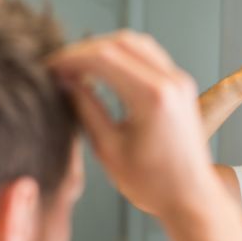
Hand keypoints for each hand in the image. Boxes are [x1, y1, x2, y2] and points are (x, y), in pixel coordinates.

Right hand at [49, 31, 215, 217]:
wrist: (191, 198)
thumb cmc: (152, 184)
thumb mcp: (108, 149)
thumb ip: (85, 109)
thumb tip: (65, 82)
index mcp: (152, 97)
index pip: (104, 57)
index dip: (71, 58)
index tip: (50, 68)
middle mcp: (170, 81)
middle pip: (120, 42)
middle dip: (84, 50)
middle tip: (60, 66)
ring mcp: (179, 80)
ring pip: (136, 43)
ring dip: (104, 49)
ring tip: (78, 68)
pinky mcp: (181, 85)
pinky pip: (149, 55)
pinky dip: (122, 56)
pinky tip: (103, 72)